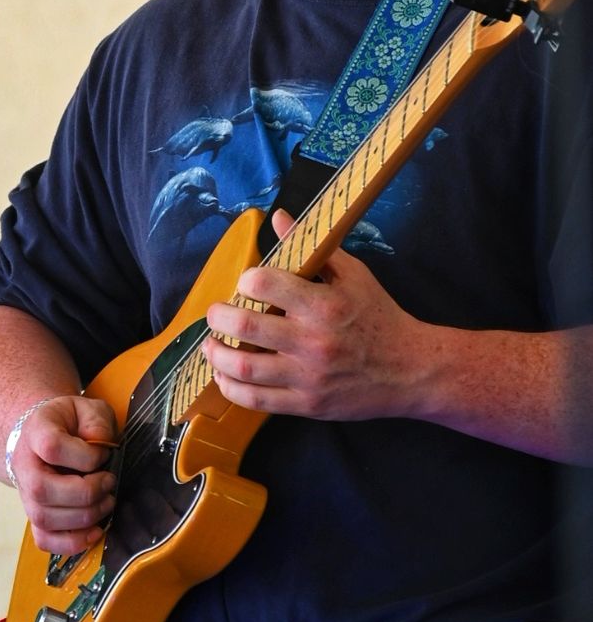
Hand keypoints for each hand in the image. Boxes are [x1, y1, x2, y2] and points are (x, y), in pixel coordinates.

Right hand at [9, 395, 117, 554]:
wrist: (43, 436)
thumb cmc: (69, 423)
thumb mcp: (87, 407)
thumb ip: (97, 421)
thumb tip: (101, 446)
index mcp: (36, 432)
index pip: (52, 447)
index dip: (84, 456)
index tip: (103, 454)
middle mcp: (25, 465)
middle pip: (43, 489)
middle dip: (86, 493)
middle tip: (109, 483)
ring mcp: (26, 493)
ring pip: (44, 518)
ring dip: (84, 517)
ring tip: (106, 503)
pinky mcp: (35, 515)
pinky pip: (44, 539)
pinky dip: (71, 543)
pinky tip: (94, 531)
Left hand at [203, 211, 421, 421]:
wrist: (411, 369)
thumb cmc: (379, 316)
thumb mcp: (353, 274)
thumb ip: (312, 247)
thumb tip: (278, 217)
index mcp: (325, 304)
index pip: (267, 284)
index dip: (247, 279)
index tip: (245, 282)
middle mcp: (313, 341)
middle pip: (246, 325)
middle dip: (219, 316)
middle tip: (215, 312)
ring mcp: (309, 376)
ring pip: (245, 367)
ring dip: (217, 354)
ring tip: (210, 345)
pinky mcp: (307, 404)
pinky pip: (257, 400)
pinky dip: (231, 388)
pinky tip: (223, 375)